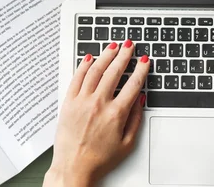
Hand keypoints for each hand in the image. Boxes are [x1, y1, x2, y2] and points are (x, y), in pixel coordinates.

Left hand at [45, 40, 149, 186]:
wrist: (73, 167)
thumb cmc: (99, 159)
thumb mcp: (127, 143)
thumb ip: (136, 118)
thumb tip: (140, 99)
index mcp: (116, 114)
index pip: (133, 84)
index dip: (141, 70)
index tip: (144, 61)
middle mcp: (99, 104)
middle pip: (114, 72)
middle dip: (124, 55)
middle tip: (129, 45)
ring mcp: (82, 101)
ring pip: (95, 70)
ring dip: (106, 55)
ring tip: (113, 46)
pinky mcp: (68, 103)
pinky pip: (77, 78)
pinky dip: (84, 65)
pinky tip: (90, 58)